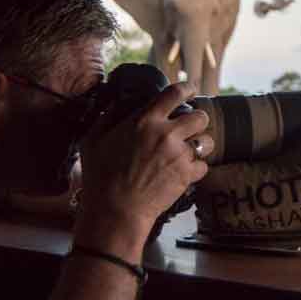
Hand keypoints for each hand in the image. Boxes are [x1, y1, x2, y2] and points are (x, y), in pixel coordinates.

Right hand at [75, 82, 212, 258]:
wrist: (115, 211)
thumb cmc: (100, 177)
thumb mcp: (94, 140)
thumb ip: (107, 117)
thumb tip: (117, 102)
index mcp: (145, 121)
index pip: (175, 93)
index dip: (187, 88)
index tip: (190, 90)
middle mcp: (167, 134)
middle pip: (201, 116)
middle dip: (198, 120)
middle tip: (190, 127)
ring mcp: (179, 155)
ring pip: (207, 141)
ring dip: (200, 144)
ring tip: (190, 150)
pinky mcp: (187, 175)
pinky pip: (204, 165)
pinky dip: (196, 169)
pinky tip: (184, 171)